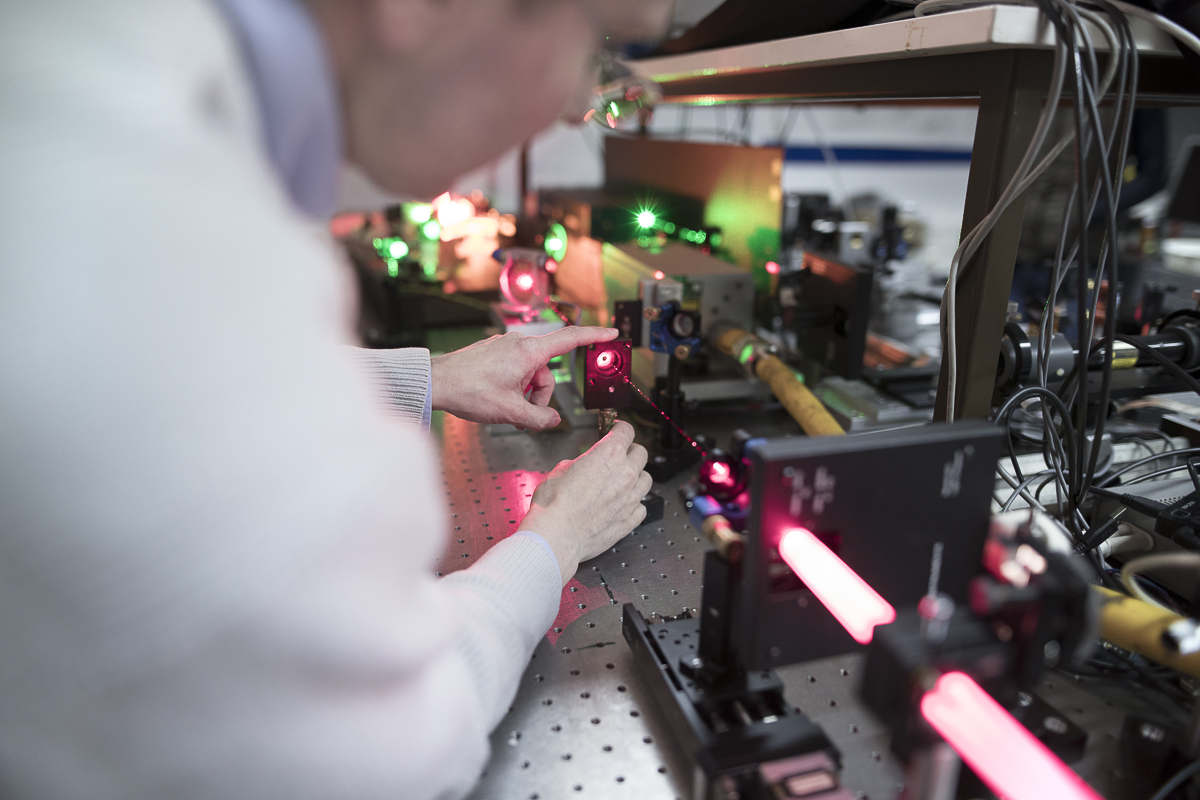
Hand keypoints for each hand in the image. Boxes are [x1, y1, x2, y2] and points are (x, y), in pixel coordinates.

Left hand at [430, 326, 618, 429]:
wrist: (436, 383)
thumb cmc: (469, 391)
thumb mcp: (510, 412)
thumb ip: (538, 419)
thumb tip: (552, 422)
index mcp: (529, 352)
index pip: (571, 339)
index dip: (595, 337)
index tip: (612, 334)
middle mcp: (519, 345)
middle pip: (548, 372)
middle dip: (541, 396)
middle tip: (524, 416)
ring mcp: (505, 348)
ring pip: (531, 375)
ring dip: (526, 395)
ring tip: (507, 410)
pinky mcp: (494, 354)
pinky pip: (516, 372)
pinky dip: (514, 388)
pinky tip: (498, 400)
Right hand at [519, 421, 650, 584]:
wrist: (556, 535)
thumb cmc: (554, 504)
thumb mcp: (561, 469)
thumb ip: (581, 463)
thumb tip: (584, 465)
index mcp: (609, 454)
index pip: (627, 431)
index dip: (620, 428)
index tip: (618, 430)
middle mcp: (625, 474)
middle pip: (641, 453)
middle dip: (630, 451)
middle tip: (620, 456)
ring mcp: (631, 498)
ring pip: (647, 479)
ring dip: (637, 477)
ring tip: (623, 481)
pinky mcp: (630, 520)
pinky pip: (641, 506)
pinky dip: (634, 504)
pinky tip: (622, 505)